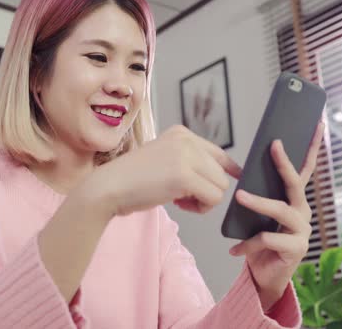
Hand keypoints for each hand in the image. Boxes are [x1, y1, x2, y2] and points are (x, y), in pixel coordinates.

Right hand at [83, 125, 241, 217]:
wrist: (108, 187)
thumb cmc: (132, 181)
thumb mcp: (164, 160)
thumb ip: (189, 162)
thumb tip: (224, 176)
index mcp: (180, 133)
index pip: (218, 153)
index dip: (228, 170)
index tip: (233, 180)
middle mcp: (185, 139)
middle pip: (221, 173)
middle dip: (206, 190)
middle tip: (182, 197)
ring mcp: (185, 156)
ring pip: (221, 186)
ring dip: (204, 200)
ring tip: (179, 200)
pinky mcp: (184, 175)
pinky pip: (213, 198)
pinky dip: (200, 208)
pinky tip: (179, 204)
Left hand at [228, 122, 324, 310]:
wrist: (265, 277)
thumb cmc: (261, 242)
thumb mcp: (258, 217)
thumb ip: (259, 197)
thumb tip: (244, 176)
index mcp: (295, 201)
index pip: (304, 171)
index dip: (311, 148)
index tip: (317, 124)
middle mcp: (302, 212)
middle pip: (296, 184)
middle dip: (285, 163)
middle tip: (274, 144)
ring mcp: (302, 231)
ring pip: (280, 210)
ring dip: (258, 202)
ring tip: (239, 196)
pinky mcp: (296, 250)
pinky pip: (268, 240)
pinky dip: (248, 244)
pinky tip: (235, 250)